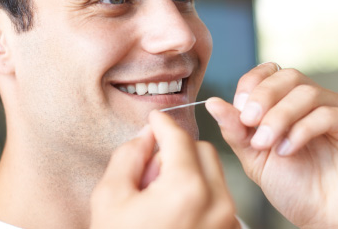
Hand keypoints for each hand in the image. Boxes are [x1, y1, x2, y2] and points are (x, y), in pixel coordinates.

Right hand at [90, 110, 240, 228]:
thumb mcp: (110, 196)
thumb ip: (130, 155)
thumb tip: (147, 135)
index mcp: (186, 190)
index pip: (179, 137)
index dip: (162, 124)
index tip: (154, 120)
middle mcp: (216, 205)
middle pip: (203, 151)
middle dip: (178, 151)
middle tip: (151, 172)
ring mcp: (227, 224)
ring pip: (214, 175)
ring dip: (190, 173)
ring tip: (160, 199)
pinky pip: (218, 200)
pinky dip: (199, 196)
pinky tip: (173, 215)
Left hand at [205, 63, 337, 228]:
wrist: (329, 222)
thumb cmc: (296, 189)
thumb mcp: (255, 157)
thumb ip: (236, 130)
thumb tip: (213, 103)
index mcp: (290, 102)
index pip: (269, 72)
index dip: (251, 85)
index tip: (239, 111)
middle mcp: (317, 100)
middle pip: (287, 76)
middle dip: (263, 98)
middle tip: (249, 123)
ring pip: (306, 93)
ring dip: (279, 117)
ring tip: (267, 145)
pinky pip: (328, 113)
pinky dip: (302, 130)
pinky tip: (288, 150)